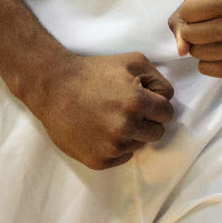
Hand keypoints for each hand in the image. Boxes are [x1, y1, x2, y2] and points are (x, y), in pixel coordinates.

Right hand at [19, 52, 174, 169]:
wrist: (54, 88)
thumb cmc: (93, 71)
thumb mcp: (132, 61)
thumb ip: (157, 79)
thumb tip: (167, 99)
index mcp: (137, 102)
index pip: (167, 113)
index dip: (157, 103)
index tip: (144, 98)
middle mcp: (126, 127)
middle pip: (158, 132)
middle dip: (148, 120)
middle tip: (128, 108)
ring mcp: (112, 147)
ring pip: (140, 145)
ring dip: (132, 133)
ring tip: (111, 117)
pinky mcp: (99, 161)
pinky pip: (123, 157)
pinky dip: (117, 145)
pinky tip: (101, 129)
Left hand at [167, 0, 221, 80]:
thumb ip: (185, 10)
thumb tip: (180, 49)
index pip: (188, 12)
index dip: (191, 10)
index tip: (204, 9)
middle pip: (190, 35)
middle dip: (193, 29)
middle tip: (210, 24)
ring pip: (196, 53)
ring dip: (201, 45)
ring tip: (220, 36)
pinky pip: (206, 69)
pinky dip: (210, 60)